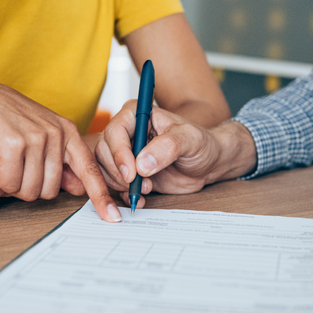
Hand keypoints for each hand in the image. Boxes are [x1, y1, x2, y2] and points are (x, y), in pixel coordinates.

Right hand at [0, 136, 129, 232]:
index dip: (101, 196)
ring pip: (30, 191)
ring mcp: (36, 138)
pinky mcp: (13, 145)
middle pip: (51, 191)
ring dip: (12, 184)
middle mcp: (56, 133)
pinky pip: (9, 185)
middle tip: (15, 167)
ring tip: (3, 159)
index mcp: (67, 131)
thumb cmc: (4, 119)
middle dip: (29, 188)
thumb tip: (80, 188)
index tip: (114, 218)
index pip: (90, 169)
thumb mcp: (39, 135)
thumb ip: (60, 160)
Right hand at [95, 102, 256, 207]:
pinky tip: (141, 198)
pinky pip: (114, 184)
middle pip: (104, 152)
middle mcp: (127, 132)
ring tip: (147, 188)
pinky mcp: (129, 173)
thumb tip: (142, 163)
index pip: (116, 131)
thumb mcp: (190, 139)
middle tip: (141, 184)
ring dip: (122, 184)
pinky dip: (124, 194)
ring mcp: (125, 153)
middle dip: (120, 172)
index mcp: (137, 115)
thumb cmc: (201, 144)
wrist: (208, 164)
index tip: (132, 172)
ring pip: (105, 169)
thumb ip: (168, 147)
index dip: (119, 153)